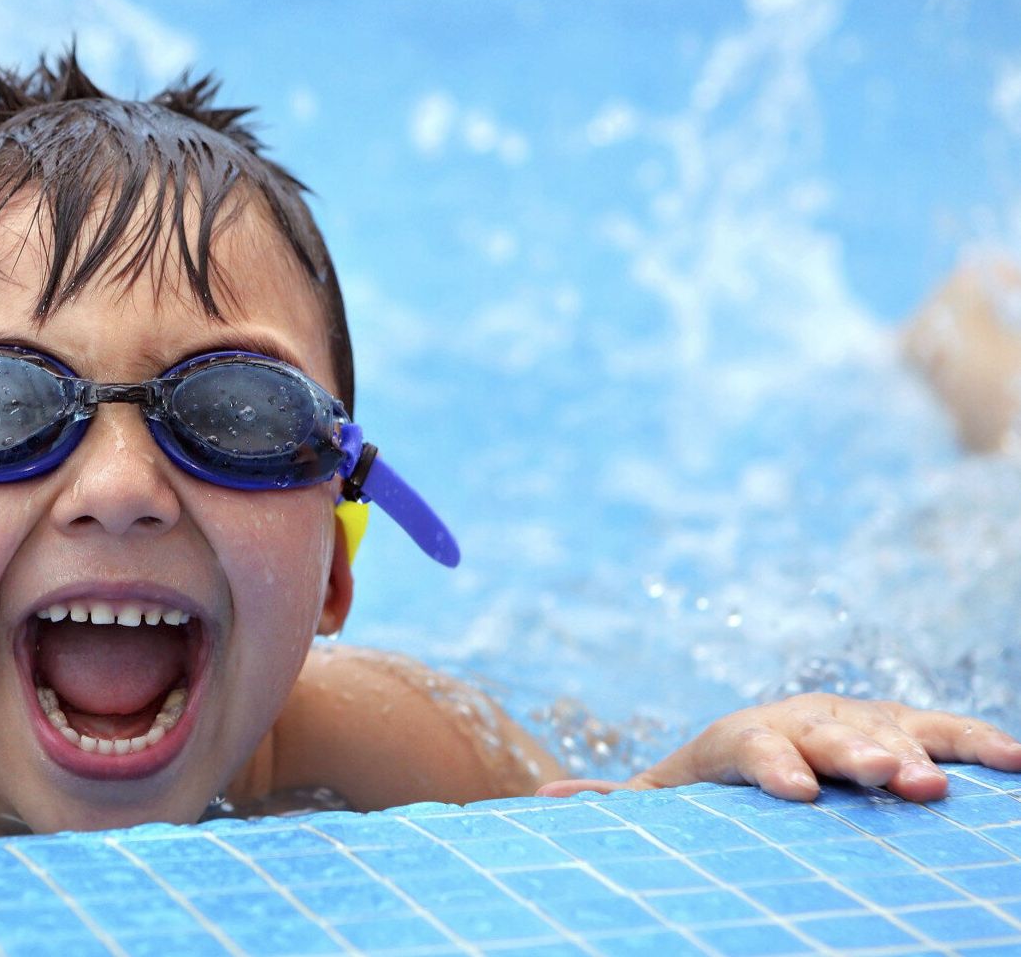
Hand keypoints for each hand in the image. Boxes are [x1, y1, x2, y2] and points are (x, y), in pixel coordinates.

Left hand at [536, 693, 1020, 802]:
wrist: (774, 743)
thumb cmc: (714, 785)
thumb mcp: (665, 794)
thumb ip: (617, 801)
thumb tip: (548, 798)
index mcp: (743, 739)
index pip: (755, 748)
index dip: (776, 768)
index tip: (797, 795)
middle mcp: (803, 721)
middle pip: (830, 737)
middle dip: (859, 756)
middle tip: (892, 778)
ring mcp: (857, 720)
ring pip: (892, 730)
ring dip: (925, 752)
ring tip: (946, 785)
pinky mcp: (904, 726)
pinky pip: (945, 730)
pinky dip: (979, 744)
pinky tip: (1018, 765)